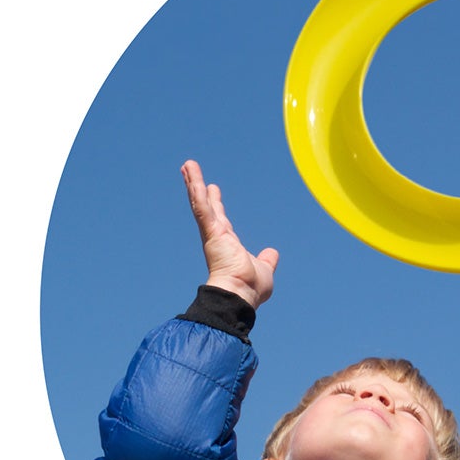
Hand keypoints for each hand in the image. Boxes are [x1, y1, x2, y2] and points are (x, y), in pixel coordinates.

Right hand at [181, 157, 278, 305]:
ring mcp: (213, 232)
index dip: (216, 204)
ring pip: (201, 202)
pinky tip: (191, 175)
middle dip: (199, 188)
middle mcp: (217, 235)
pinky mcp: (211, 231)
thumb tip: (272, 253)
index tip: (213, 190)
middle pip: (206, 205)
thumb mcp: (263, 268)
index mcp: (228, 243)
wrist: (240, 294)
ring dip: (193, 182)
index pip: (220, 218)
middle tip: (191, 171)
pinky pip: (202, 206)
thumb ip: (267, 259)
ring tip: (188, 165)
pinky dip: (196, 190)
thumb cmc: (250, 287)